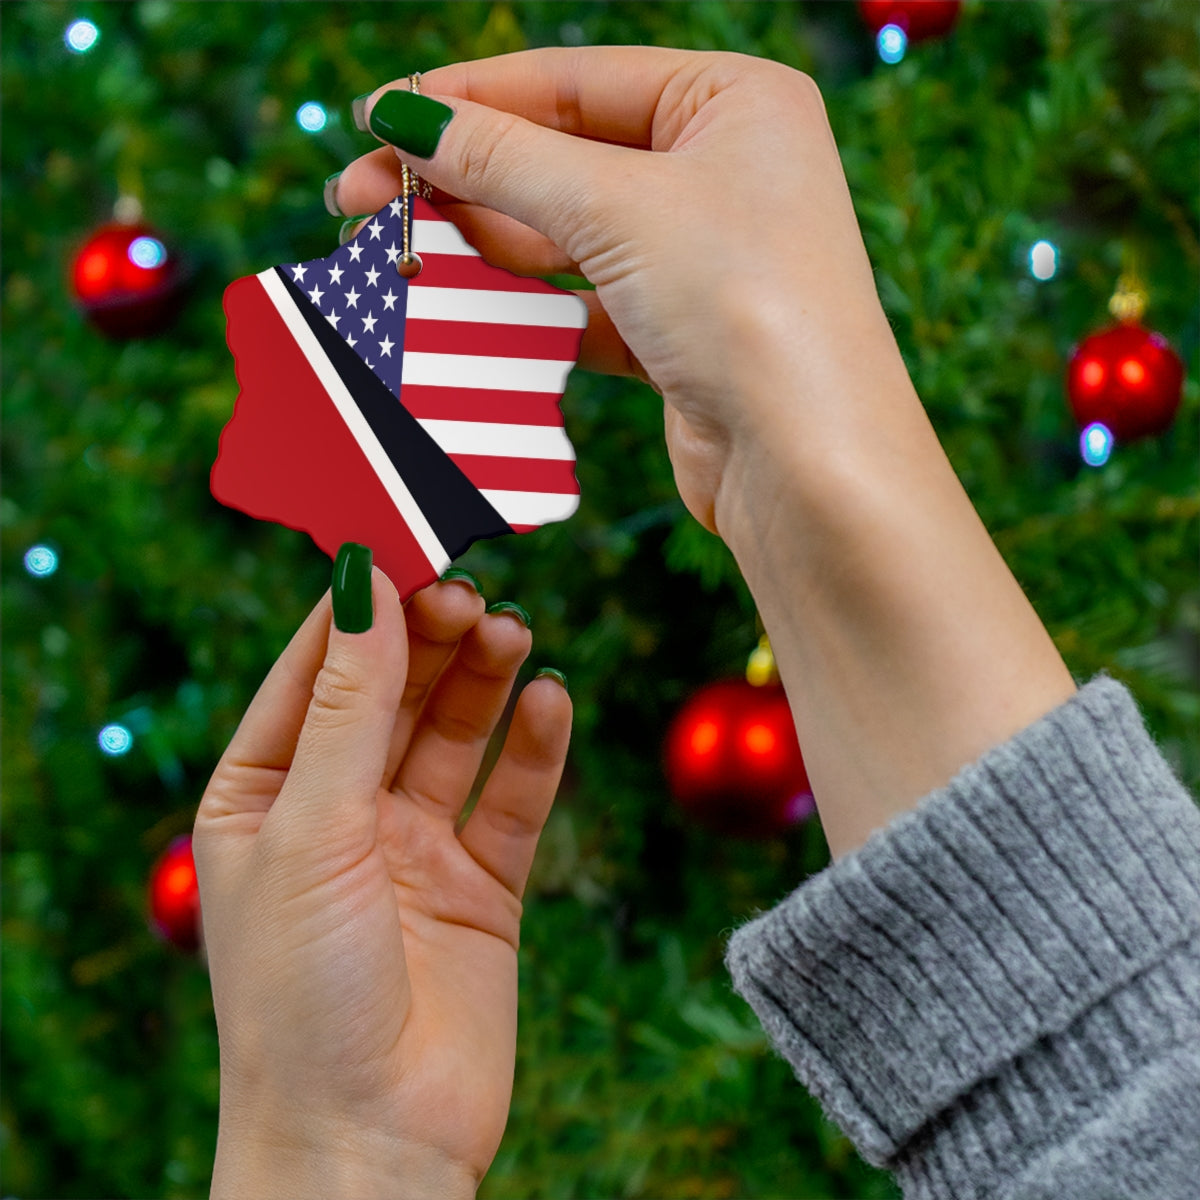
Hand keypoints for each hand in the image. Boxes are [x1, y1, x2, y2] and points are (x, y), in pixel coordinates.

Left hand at [193, 565, 570, 1197]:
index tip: (406, 536)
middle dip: (430, 636)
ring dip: (484, 679)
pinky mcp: (482, 885)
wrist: (371, 1145)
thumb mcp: (313, 830)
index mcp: (265, 794)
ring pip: (456, 734)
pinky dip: (535, 748)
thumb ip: (349, 705)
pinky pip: (513, 798)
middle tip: (472, 588)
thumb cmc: (302, 996)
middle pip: (394, 692)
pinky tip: (551, 701)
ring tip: (513, 632)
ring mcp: (413, 847)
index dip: (361, 603)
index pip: (316, 669)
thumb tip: (363, 580)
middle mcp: (339, 812)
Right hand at [335, 47, 900, 537]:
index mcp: (734, 101)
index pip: (573, 81)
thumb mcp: (616, 208)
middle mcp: (724, 170)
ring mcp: (702, 256)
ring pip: (567, 234)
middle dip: (461, 178)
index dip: (467, 98)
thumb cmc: (745, 306)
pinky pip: (583, 303)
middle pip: (563, 157)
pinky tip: (461, 307)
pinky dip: (524, 307)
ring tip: (395, 252)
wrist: (809, 466)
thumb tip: (404, 118)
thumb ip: (504, 158)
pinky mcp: (680, 334)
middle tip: (359, 197)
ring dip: (481, 244)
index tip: (377, 118)